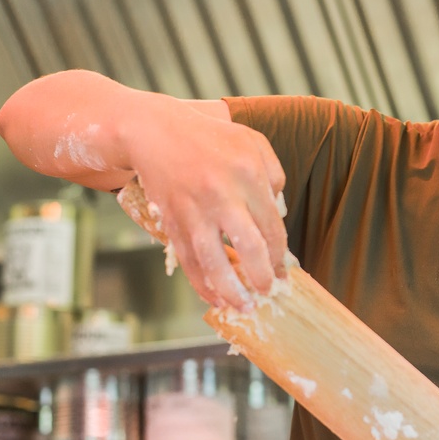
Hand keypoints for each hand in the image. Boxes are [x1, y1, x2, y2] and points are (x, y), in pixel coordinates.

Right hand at [123, 95, 287, 310]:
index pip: (272, 227)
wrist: (154, 132)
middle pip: (250, 247)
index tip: (283, 271)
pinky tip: (215, 299)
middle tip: (269, 291)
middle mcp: (223, 195)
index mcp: (248, 175)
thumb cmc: (209, 137)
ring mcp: (195, 211)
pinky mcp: (173, 222)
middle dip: (263, 276)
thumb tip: (278, 210)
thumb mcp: (251, 141)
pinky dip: (202, 285)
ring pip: (215, 262)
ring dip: (232, 291)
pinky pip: (189, 261)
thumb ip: (274, 173)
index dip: (280, 255)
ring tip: (245, 307)